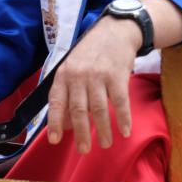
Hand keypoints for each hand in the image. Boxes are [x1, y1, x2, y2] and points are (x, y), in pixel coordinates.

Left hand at [46, 16, 138, 153]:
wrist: (116, 31)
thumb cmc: (93, 53)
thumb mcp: (73, 67)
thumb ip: (68, 92)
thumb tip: (67, 124)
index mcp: (64, 74)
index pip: (57, 102)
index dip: (55, 123)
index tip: (56, 140)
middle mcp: (79, 76)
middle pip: (78, 110)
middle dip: (81, 133)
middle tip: (84, 150)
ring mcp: (99, 76)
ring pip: (98, 109)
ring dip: (103, 129)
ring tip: (106, 144)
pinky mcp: (118, 76)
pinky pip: (120, 102)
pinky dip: (122, 118)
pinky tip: (125, 131)